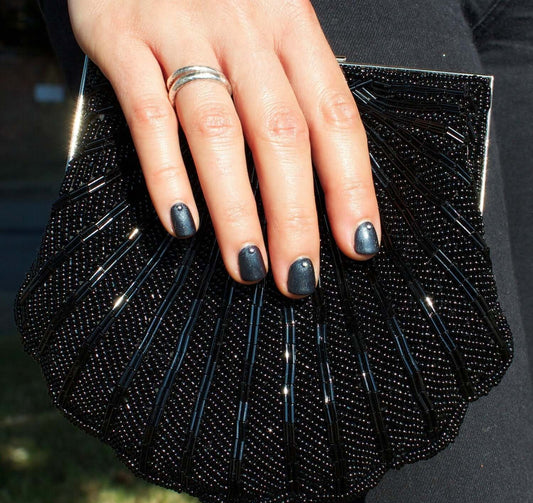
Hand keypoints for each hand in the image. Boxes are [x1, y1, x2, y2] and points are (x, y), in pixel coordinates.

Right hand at [68, 0, 379, 297]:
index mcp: (291, 25)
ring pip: (219, 132)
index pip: (334, 117)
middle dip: (295, 216)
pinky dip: (167, 173)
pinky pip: (148, 115)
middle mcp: (244, 30)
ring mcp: (182, 33)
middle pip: (281, 134)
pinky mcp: (123, 39)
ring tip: (249, 265)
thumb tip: (316, 179)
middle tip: (299, 275)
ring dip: (237, 209)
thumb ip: (289, 87)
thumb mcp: (267, 19)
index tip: (358, 242)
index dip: (351, 186)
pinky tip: (183, 221)